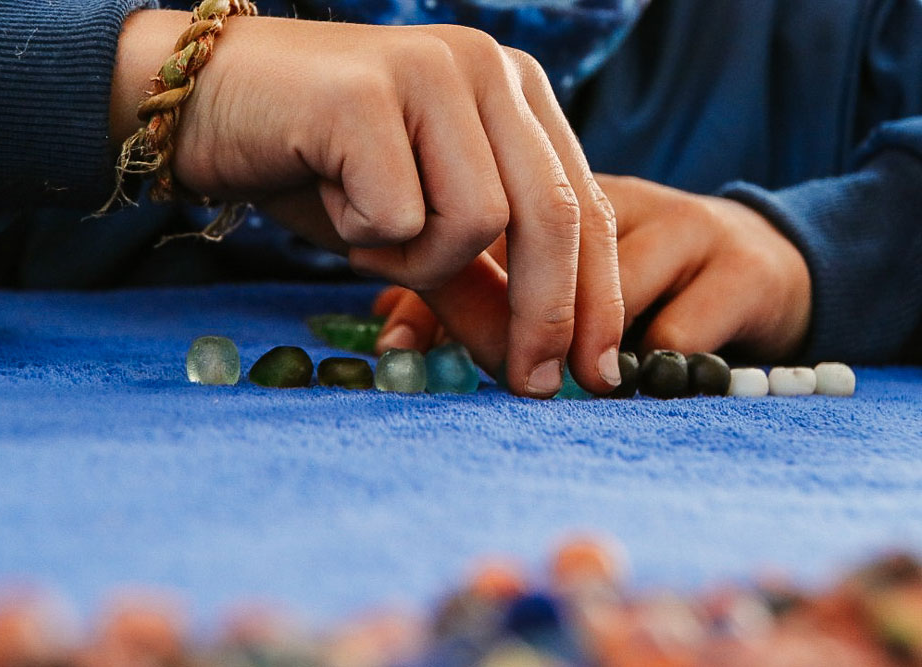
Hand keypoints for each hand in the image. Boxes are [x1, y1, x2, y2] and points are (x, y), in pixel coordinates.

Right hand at [111, 10, 624, 397]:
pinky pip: (399, 215)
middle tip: (527, 383)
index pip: (587, 207)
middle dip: (545, 315)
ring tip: (368, 239)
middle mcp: (486, 66)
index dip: (597, 299)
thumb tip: (531, 370)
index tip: (596, 376)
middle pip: (554, 215)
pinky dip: (365, 238)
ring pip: (479, 219)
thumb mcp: (415, 240)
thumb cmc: (318, 167)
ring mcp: (429, 70)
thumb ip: (479, 293)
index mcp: (515, 91)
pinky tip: (333, 206)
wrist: (204, 105)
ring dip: (420, 263)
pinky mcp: (366, 92)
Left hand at [374, 175, 811, 373]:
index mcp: (566, 188)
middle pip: (552, 245)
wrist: (764, 272)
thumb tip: (391, 332)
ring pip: (615, 288)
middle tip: (483, 378)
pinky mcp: (740, 271)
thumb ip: (474, 298)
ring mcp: (682, 225)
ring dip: (577, 347)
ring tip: (560, 388)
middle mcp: (618, 194)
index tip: (398, 347)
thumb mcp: (557, 282)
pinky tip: (627, 389)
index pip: (495, 221)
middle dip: (506, 321)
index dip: (442, 282)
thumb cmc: (640, 285)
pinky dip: (644, 368)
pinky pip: (676, 333)